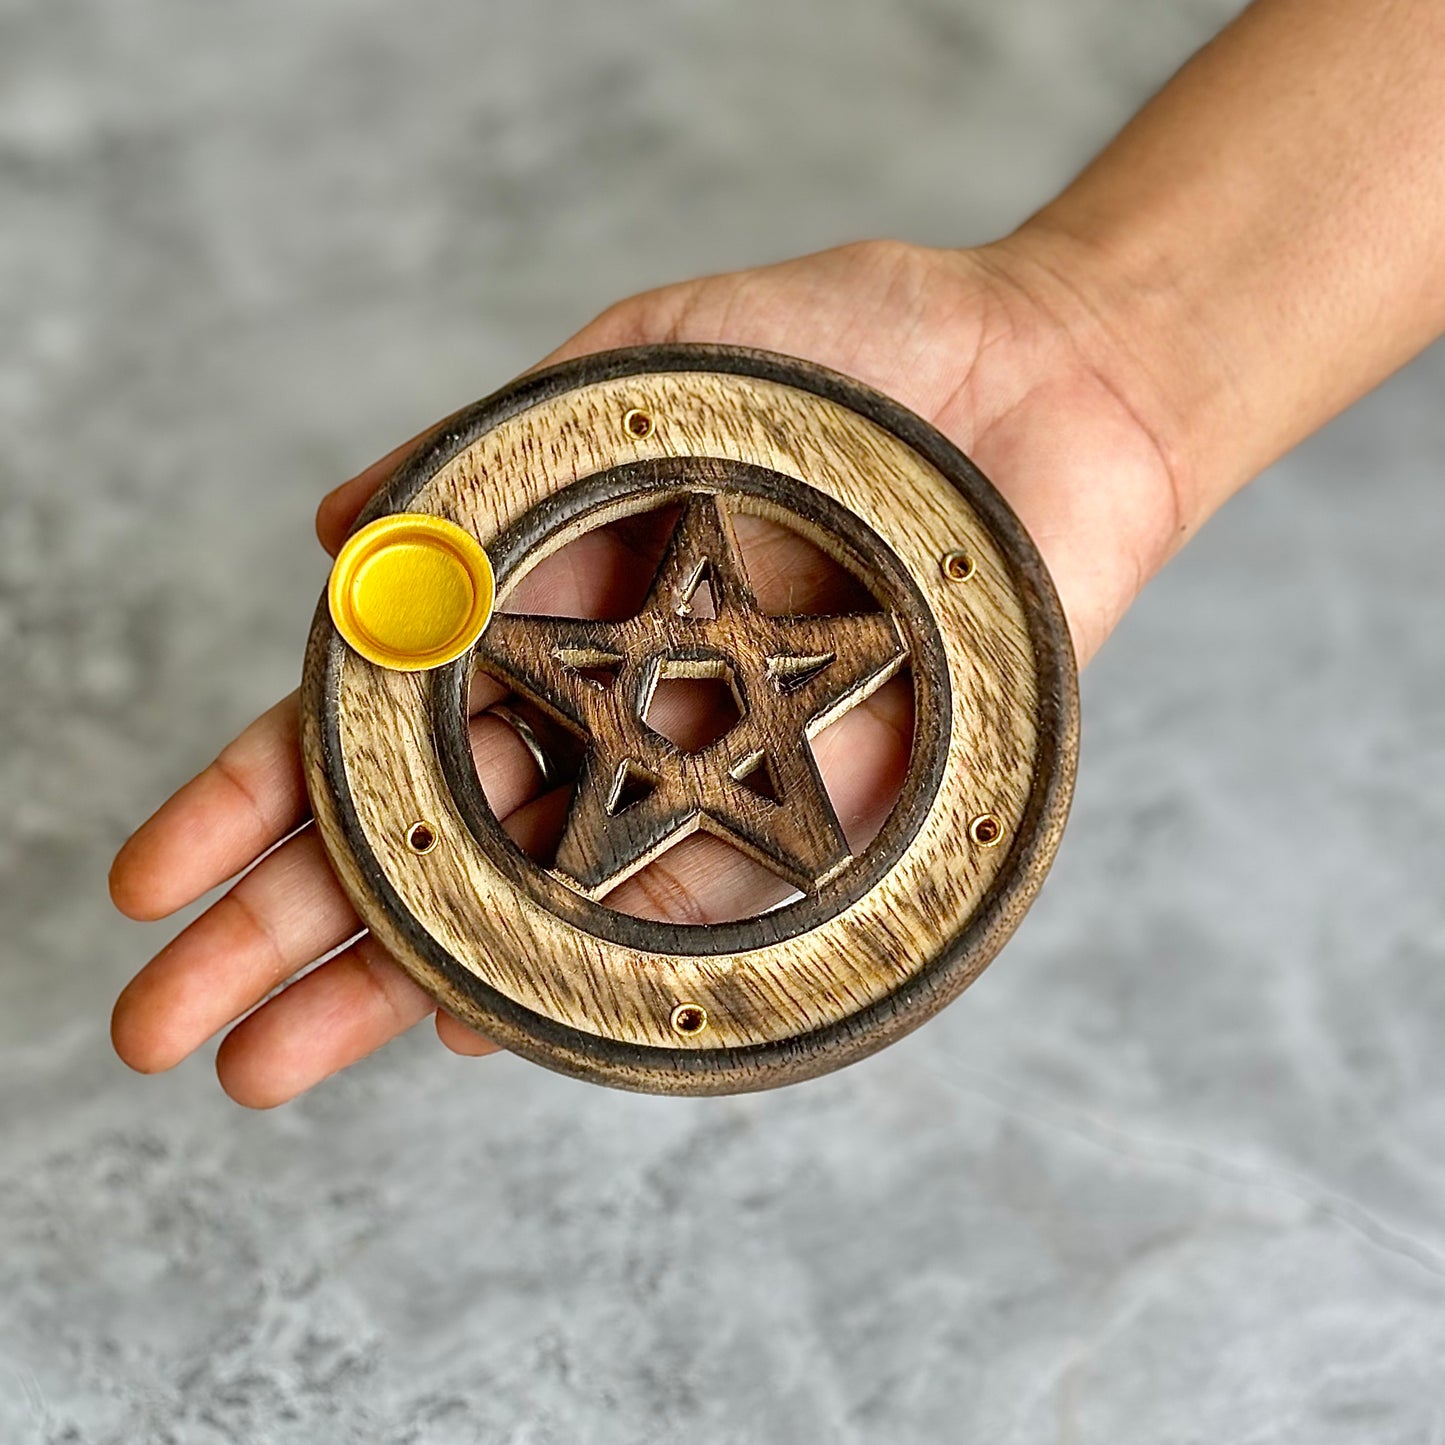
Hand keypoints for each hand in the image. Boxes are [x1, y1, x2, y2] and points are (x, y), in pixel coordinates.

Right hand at [108, 238, 1180, 1105]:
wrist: (1048, 387)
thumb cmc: (853, 353)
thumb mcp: (649, 358)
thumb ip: (501, 447)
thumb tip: (331, 535)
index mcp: (550, 610)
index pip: (376, 719)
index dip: (258, 798)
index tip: (152, 882)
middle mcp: (612, 711)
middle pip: (434, 836)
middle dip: (295, 934)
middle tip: (173, 1033)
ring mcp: (712, 779)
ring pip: (541, 904)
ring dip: (409, 987)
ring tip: (280, 1063)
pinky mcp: (829, 822)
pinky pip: (701, 924)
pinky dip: (590, 976)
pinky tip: (485, 1027)